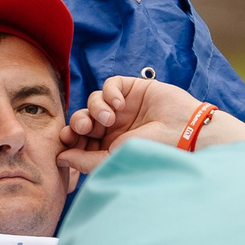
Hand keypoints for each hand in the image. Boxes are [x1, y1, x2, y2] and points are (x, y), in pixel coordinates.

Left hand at [59, 76, 244, 176]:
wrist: (184, 134)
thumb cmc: (153, 152)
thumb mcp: (115, 159)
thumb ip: (86, 160)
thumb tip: (59, 158)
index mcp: (110, 146)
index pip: (82, 139)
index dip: (72, 138)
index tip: (69, 141)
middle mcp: (116, 127)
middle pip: (84, 118)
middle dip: (79, 122)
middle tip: (84, 128)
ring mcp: (125, 107)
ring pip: (94, 100)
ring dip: (95, 108)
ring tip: (109, 118)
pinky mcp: (135, 89)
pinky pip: (110, 84)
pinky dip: (109, 93)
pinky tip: (120, 105)